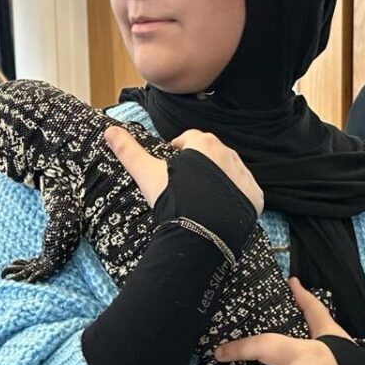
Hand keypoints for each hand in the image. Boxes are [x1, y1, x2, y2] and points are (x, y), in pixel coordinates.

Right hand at [103, 126, 263, 216]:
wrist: (200, 233)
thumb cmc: (173, 200)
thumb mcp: (147, 174)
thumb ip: (129, 151)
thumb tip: (109, 131)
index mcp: (203, 143)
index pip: (190, 138)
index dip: (179, 150)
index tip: (173, 164)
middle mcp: (228, 154)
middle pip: (211, 153)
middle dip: (200, 163)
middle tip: (187, 184)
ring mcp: (244, 175)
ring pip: (230, 170)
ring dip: (218, 178)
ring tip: (203, 197)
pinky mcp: (255, 197)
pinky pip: (245, 191)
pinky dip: (235, 196)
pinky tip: (220, 208)